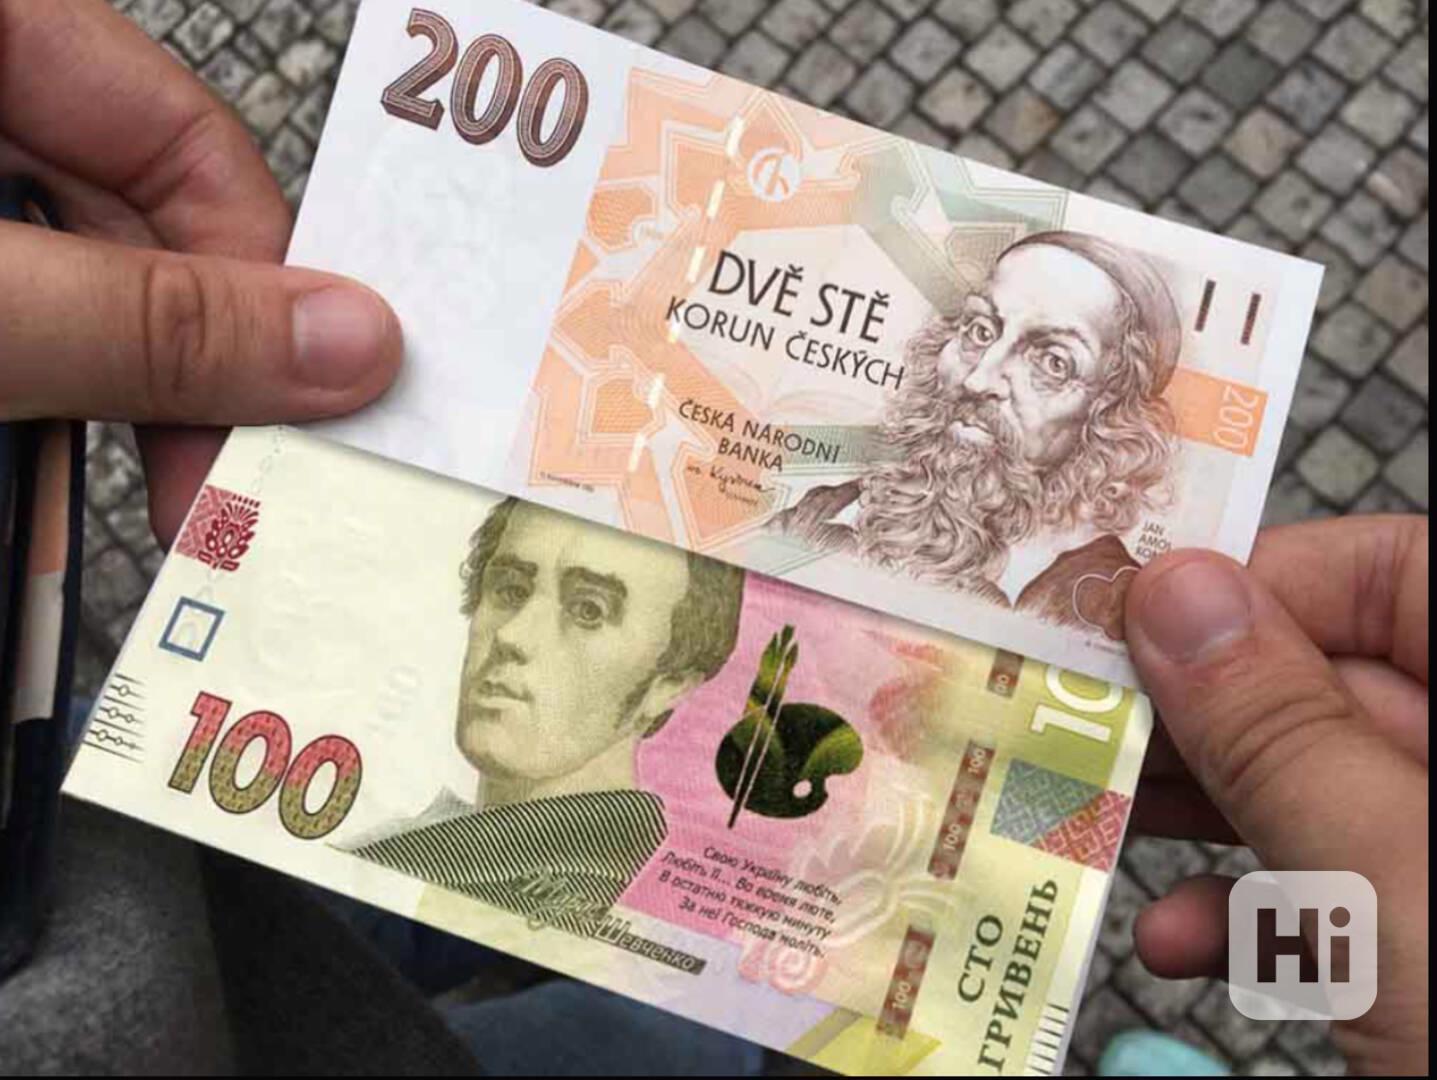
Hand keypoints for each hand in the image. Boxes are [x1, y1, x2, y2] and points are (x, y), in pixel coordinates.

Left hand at [0, 0, 400, 543]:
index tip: (287, 416)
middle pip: (135, 237)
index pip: (183, 141)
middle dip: (174, 382)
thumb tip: (352, 344)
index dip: (256, 284)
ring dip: (98, 414)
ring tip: (118, 515)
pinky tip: (32, 483)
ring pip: (70, 303)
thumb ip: (146, 322)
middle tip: (213, 503)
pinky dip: (28, 412)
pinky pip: (16, 338)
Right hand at [1124, 515, 1427, 1074]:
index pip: (1390, 572)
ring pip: (1325, 787)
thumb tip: (1177, 593)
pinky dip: (1254, 906)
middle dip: (1203, 720)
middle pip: (1338, 683)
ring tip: (1107, 836)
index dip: (1254, 584)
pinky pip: (1340, 883)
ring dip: (1207, 819)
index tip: (1124, 624)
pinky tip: (1187, 940)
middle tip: (1083, 731)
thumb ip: (1284, 733)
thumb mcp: (1398, 891)